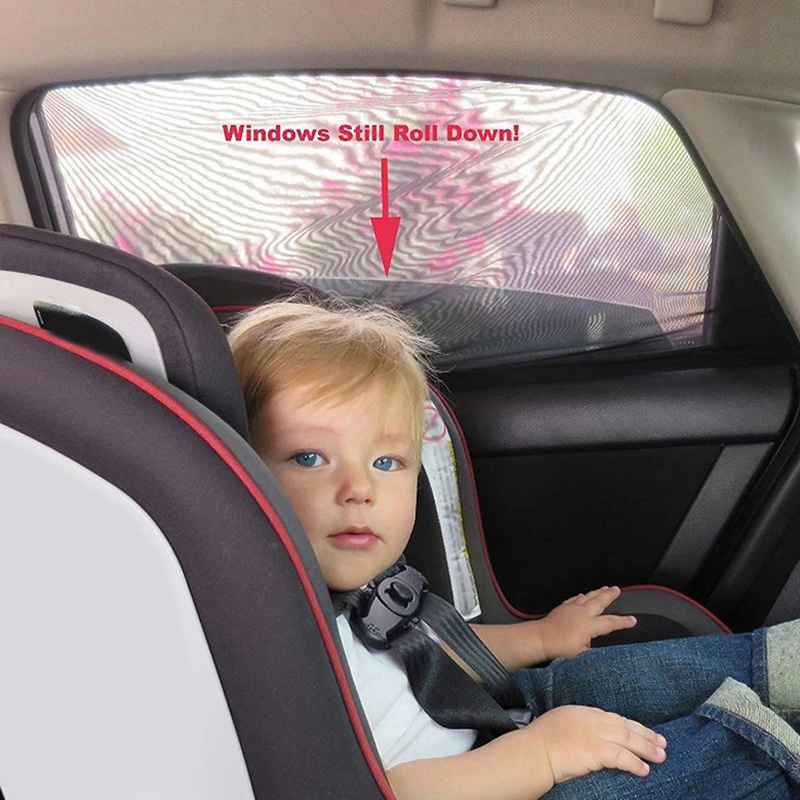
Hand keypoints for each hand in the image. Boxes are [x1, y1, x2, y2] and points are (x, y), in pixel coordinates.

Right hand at [529, 705, 666, 783]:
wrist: (535, 750)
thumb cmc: (541, 740)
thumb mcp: (561, 723)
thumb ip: (578, 726)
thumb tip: (587, 736)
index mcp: (584, 712)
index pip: (615, 718)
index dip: (632, 726)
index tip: (644, 731)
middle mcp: (593, 720)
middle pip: (626, 726)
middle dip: (646, 735)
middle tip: (662, 743)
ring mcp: (596, 734)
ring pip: (629, 739)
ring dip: (647, 749)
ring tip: (660, 756)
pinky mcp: (597, 751)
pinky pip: (622, 757)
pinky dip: (635, 763)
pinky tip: (644, 770)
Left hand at [539, 586, 635, 659]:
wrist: (540, 638)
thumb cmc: (561, 649)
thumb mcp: (581, 655)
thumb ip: (592, 650)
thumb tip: (596, 645)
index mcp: (590, 625)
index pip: (611, 623)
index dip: (623, 622)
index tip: (633, 620)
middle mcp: (583, 613)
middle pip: (599, 601)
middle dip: (610, 595)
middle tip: (617, 589)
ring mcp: (572, 608)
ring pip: (588, 596)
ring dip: (597, 592)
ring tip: (605, 587)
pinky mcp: (562, 607)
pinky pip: (576, 598)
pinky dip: (582, 596)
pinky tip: (583, 595)